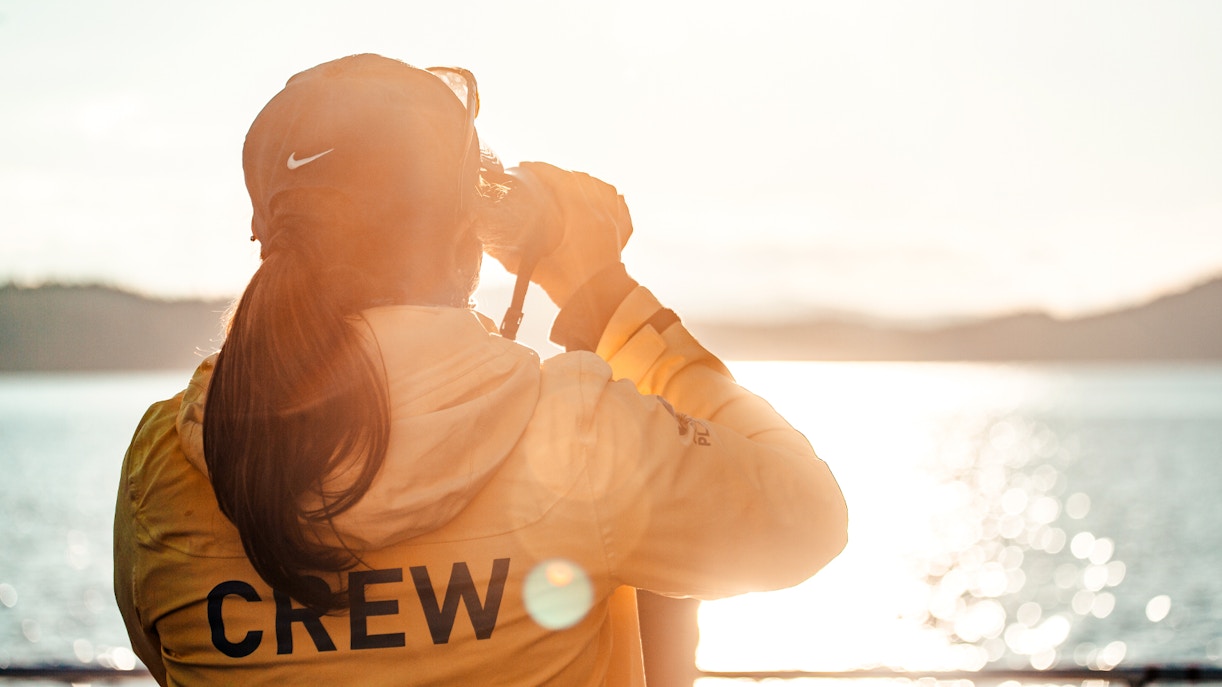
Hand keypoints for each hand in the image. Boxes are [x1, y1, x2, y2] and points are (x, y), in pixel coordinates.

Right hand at [484, 162, 631, 307]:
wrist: (603, 308)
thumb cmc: (573, 289)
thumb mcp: (540, 269)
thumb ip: (513, 258)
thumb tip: (490, 248)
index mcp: (581, 216)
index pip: (560, 179)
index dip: (540, 170)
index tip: (525, 167)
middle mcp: (600, 214)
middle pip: (579, 179)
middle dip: (556, 174)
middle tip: (538, 176)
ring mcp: (613, 223)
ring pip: (600, 188)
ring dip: (580, 181)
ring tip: (563, 183)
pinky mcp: (619, 234)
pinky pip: (617, 205)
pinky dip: (606, 196)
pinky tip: (597, 196)